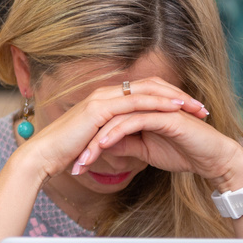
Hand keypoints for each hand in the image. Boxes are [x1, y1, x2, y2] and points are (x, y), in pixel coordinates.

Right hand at [20, 76, 208, 182]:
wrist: (42, 157)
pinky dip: (158, 103)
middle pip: (149, 85)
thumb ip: (112, 138)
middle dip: (178, 93)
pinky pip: (136, 102)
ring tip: (196, 106)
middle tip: (201, 106)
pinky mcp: (100, 109)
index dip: (167, 98)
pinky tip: (176, 108)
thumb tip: (128, 145)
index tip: (189, 110)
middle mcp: (104, 94)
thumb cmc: (64, 154)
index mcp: (104, 100)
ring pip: (146, 91)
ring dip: (174, 97)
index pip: (142, 92)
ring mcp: (102, 99)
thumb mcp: (95, 143)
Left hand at [71, 78, 242, 185]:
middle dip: (87, 143)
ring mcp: (155, 107)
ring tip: (84, 160)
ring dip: (97, 141)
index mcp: (139, 112)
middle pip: (106, 119)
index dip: (89, 143)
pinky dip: (117, 133)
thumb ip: (124, 144)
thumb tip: (102, 146)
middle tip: (73, 165)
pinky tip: (104, 146)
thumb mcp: (145, 152)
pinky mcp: (165, 115)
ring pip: (116, 119)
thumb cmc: (183, 153)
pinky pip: (134, 121)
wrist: (212, 159)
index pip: (105, 123)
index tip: (75, 164)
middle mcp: (144, 106)